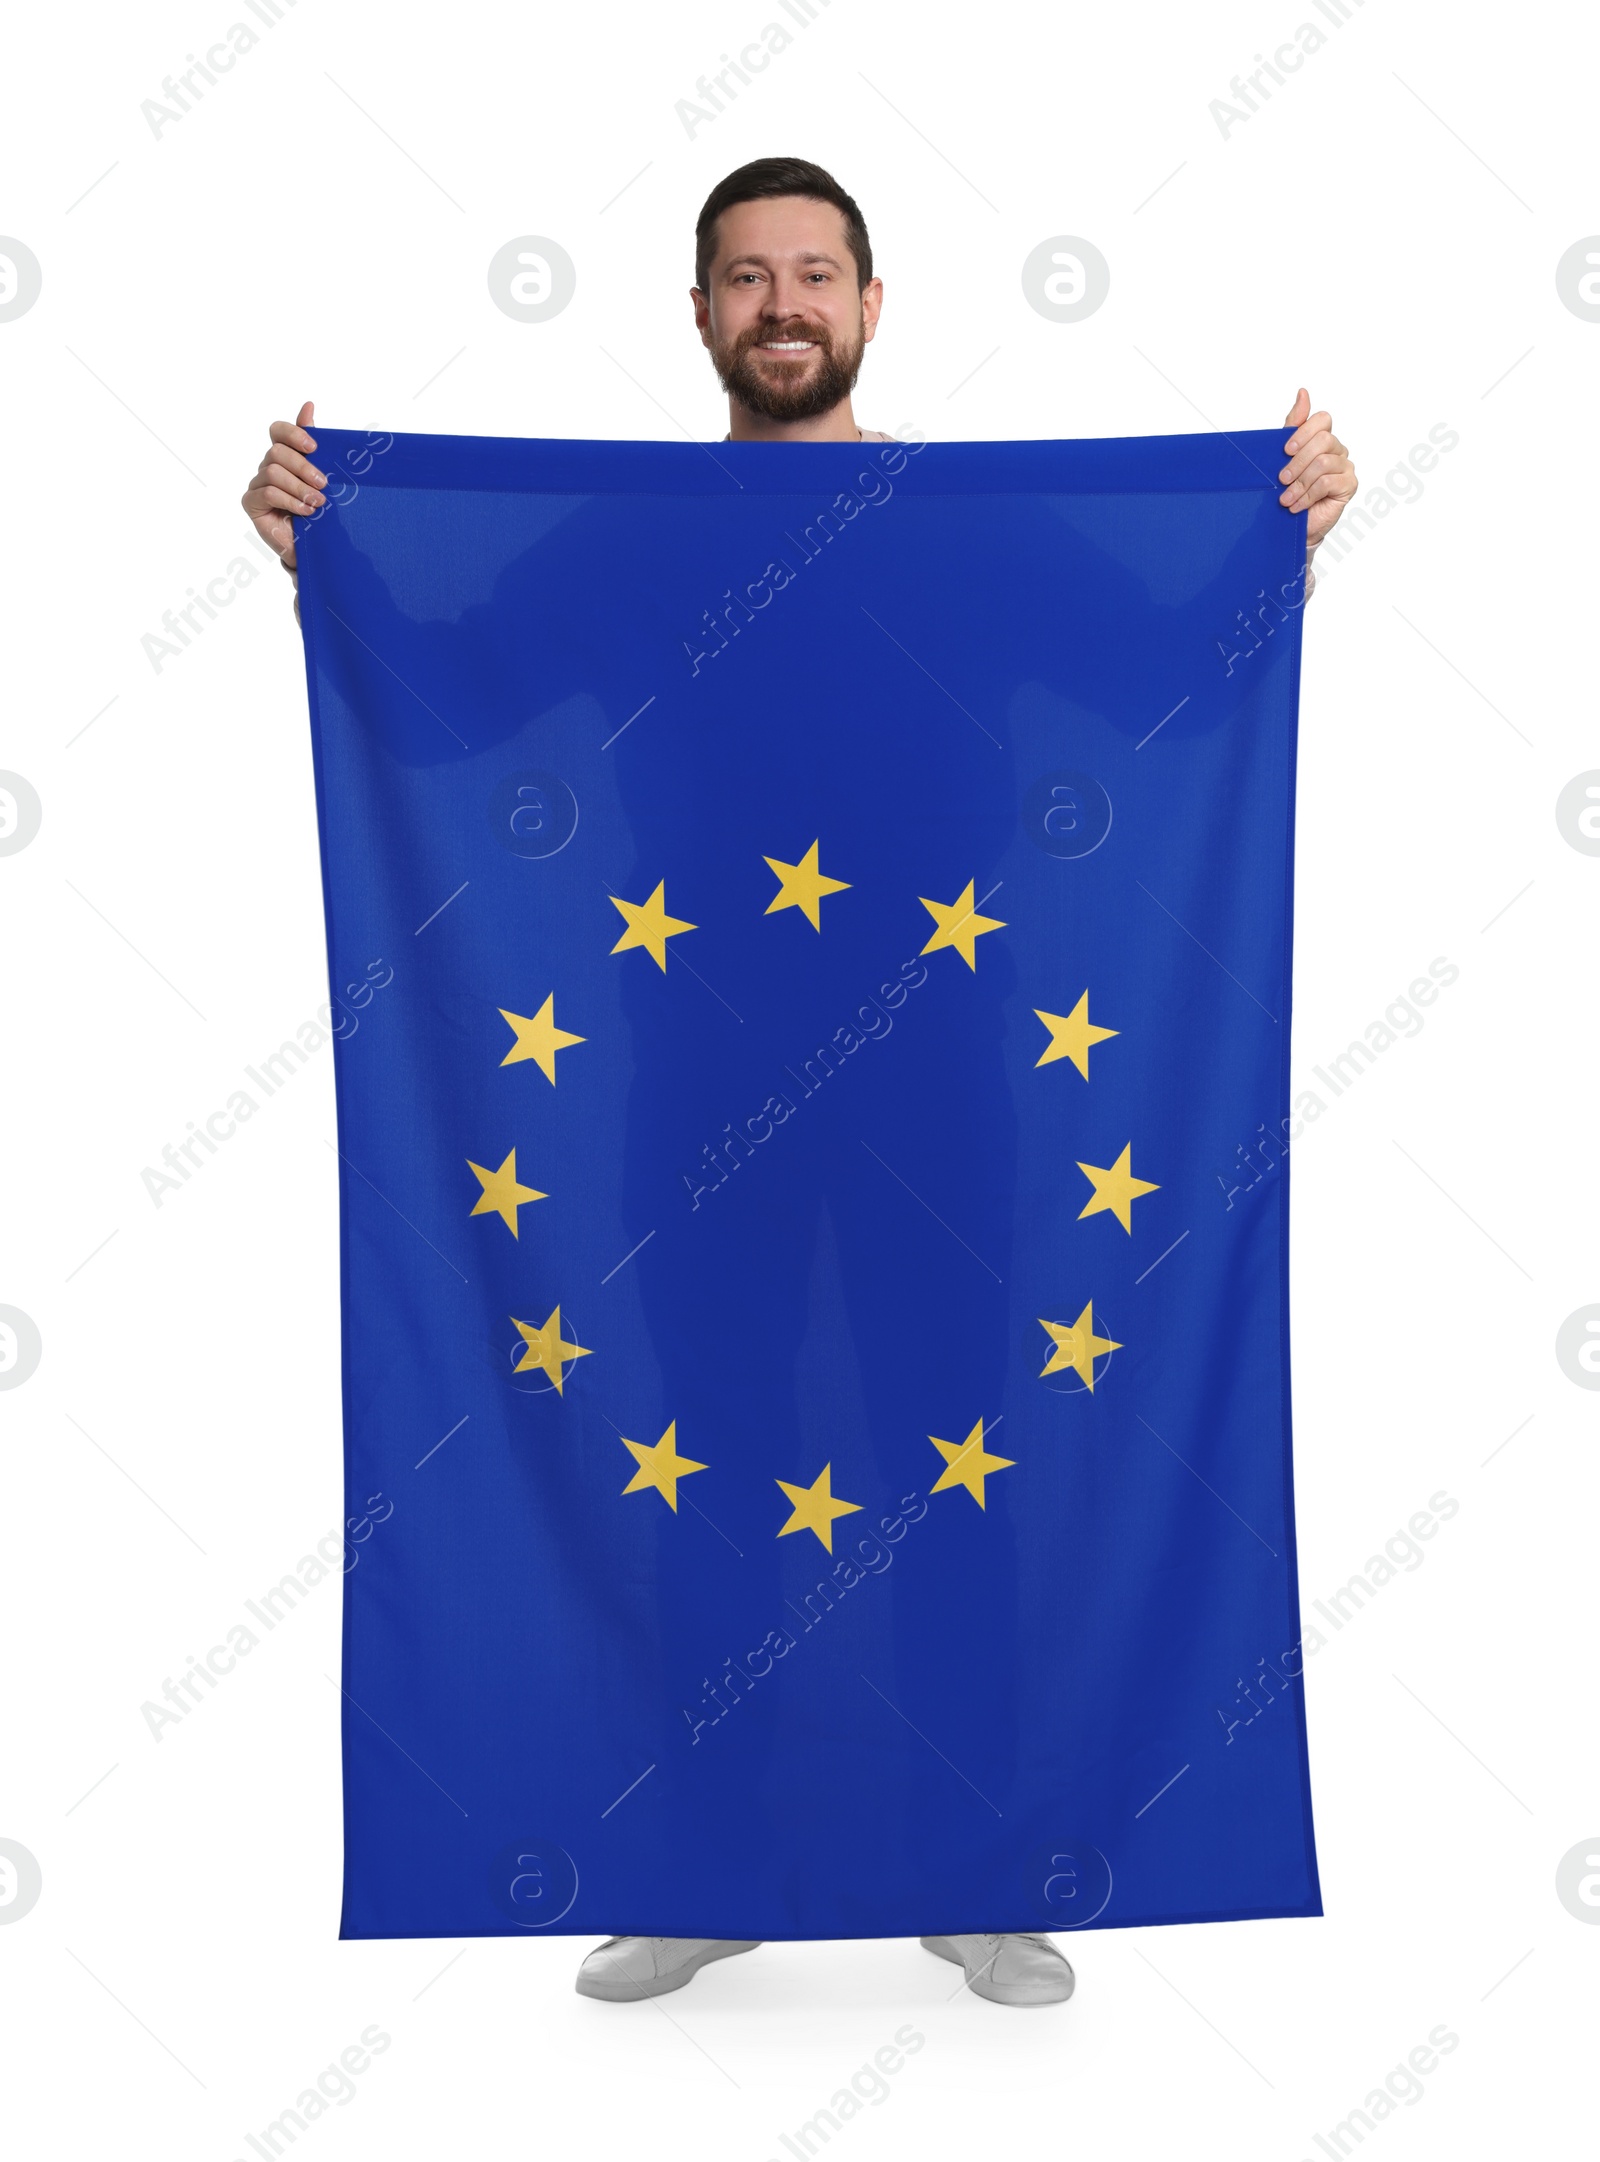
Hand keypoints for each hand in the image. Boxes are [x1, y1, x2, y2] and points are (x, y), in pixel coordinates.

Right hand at [240, 400, 325, 575]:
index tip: (314, 447)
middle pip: (277, 452)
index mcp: (284, 456)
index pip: (278, 431)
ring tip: (318, 503)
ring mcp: (258, 485)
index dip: (293, 433)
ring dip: (299, 488)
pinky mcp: (252, 503)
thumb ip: (314, 445)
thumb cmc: (319, 510)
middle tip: (323, 484)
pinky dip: (291, 501)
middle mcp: (268, 467)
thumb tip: (308, 405)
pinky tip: (306, 511)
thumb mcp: (322, 476)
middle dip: (303, 467)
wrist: (315, 546)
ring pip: (273, 472)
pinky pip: (269, 493)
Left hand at [1279, 389, 1356, 563]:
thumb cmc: (1289, 489)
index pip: (1322, 420)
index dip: (1304, 432)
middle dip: (1297, 462)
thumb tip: (1303, 392)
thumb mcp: (1283, 457)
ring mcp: (1345, 466)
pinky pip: (1327, 482)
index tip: (1285, 449)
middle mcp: (1337, 449)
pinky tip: (1296, 506)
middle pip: (1323, 440)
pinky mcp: (1349, 485)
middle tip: (1281, 479)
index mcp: (1322, 438)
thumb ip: (1293, 425)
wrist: (1294, 524)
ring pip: (1322, 463)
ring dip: (1299, 483)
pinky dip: (1307, 495)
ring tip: (1285, 499)